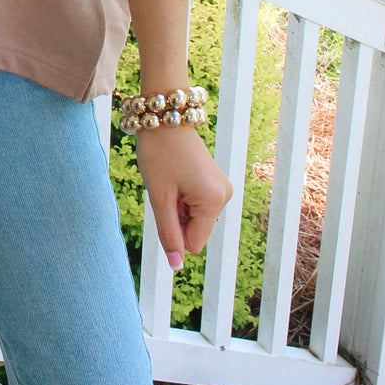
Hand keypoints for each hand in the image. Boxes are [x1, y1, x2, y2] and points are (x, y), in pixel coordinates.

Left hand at [136, 126, 232, 269]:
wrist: (165, 118)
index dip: (174, 230)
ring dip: (180, 208)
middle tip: (168, 188)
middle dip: (178, 217)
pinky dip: (184, 199)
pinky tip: (178, 178)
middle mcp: (225, 196)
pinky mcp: (216, 183)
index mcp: (214, 201)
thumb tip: (176, 266)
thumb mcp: (159, 198)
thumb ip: (169, 234)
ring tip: (172, 181)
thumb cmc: (159, 154)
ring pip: (196, 220)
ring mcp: (222, 189)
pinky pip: (198, 206)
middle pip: (196, 233)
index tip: (166, 200)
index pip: (193, 244)